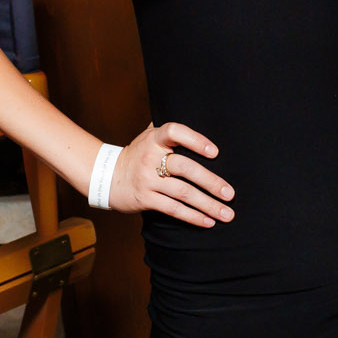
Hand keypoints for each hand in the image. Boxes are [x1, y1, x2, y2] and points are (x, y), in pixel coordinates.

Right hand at [109, 122, 233, 226]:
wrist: (107, 177)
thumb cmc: (137, 155)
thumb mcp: (148, 136)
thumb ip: (169, 130)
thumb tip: (200, 116)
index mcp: (154, 138)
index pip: (174, 132)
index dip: (195, 140)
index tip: (215, 152)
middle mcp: (150, 158)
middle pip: (185, 168)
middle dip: (210, 182)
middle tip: (230, 193)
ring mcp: (147, 180)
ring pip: (182, 192)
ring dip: (207, 204)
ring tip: (227, 213)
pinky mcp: (145, 199)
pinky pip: (173, 209)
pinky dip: (193, 216)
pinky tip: (208, 221)